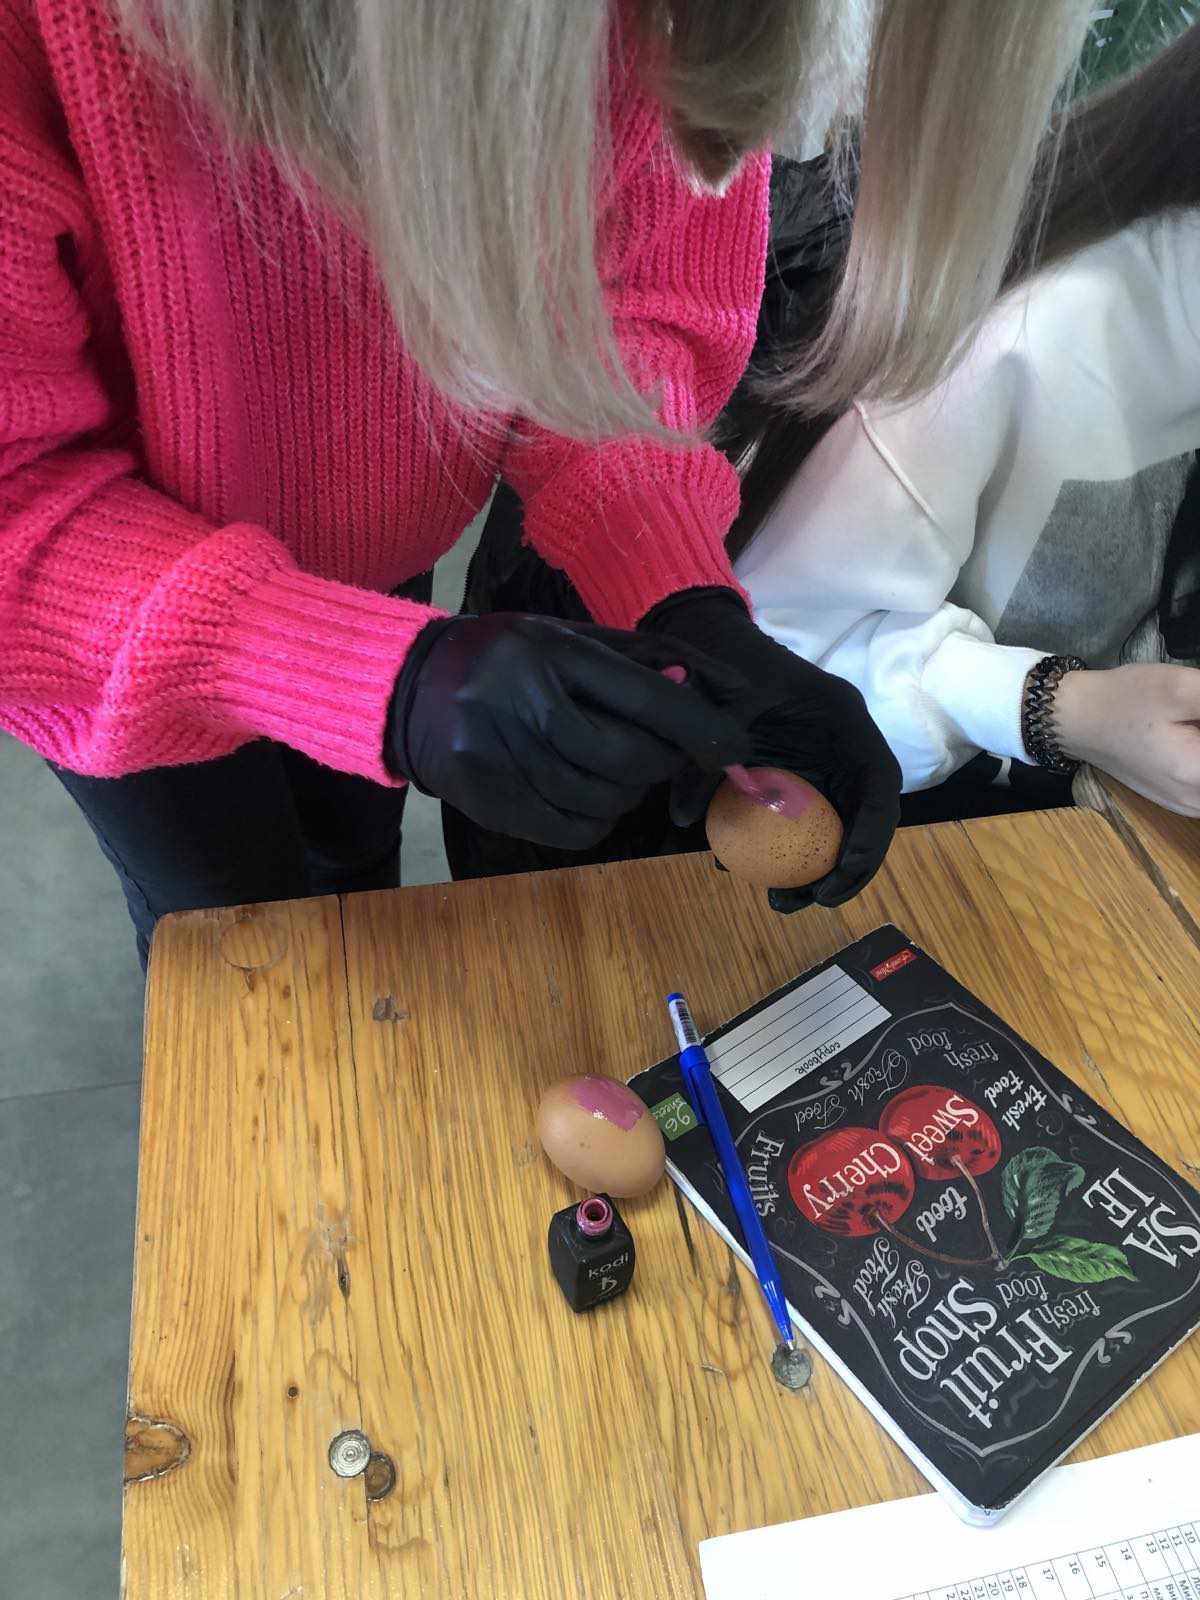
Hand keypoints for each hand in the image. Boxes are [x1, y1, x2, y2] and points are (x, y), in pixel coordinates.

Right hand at [386, 613, 748, 848]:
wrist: (408, 689)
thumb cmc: (504, 658)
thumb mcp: (564, 638)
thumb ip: (634, 657)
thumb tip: (703, 684)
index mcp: (548, 651)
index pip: (643, 696)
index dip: (698, 727)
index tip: (735, 747)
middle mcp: (520, 701)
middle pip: (624, 757)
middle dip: (662, 763)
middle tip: (668, 757)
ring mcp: (497, 754)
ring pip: (600, 799)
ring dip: (630, 793)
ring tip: (621, 773)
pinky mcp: (484, 799)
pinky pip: (569, 830)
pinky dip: (598, 821)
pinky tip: (593, 798)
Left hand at [640, 588, 900, 908]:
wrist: (714, 644)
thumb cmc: (729, 664)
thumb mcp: (719, 707)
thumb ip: (704, 758)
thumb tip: (684, 817)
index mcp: (844, 721)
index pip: (878, 785)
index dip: (870, 836)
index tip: (841, 877)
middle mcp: (843, 747)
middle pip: (863, 816)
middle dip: (846, 868)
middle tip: (810, 903)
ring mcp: (822, 764)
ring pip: (833, 826)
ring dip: (813, 869)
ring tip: (779, 902)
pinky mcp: (797, 775)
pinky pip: (798, 821)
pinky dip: (779, 848)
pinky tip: (743, 870)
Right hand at [1053, 664, 1199, 815]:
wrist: (1074, 720)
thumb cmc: (1124, 701)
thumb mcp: (1180, 688)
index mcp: (1197, 775)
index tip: (1198, 713)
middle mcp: (1197, 803)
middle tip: (1192, 715)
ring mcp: (1190, 808)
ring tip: (1190, 724)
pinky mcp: (1183, 802)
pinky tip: (1191, 736)